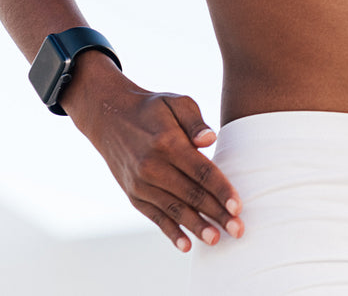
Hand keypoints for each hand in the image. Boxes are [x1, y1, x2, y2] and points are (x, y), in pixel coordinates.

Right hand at [66, 67, 244, 252]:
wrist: (109, 117)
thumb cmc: (152, 108)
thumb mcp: (175, 102)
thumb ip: (195, 121)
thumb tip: (210, 140)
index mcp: (167, 143)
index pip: (201, 172)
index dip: (221, 190)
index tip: (239, 207)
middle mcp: (152, 166)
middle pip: (191, 195)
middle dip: (217, 214)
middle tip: (238, 230)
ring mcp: (140, 183)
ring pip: (174, 210)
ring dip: (196, 227)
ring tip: (216, 240)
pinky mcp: (133, 195)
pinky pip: (154, 217)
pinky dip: (170, 232)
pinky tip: (186, 245)